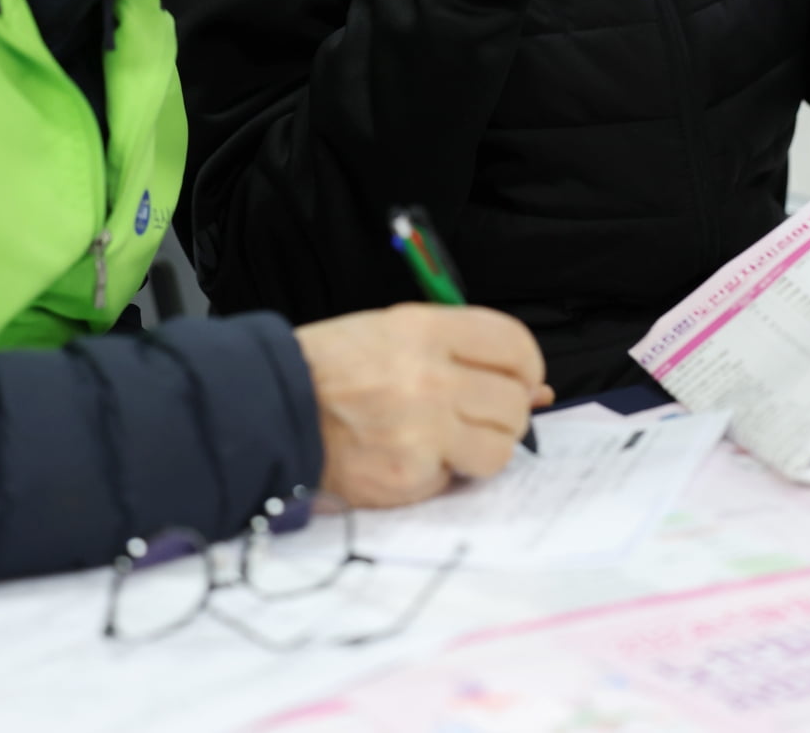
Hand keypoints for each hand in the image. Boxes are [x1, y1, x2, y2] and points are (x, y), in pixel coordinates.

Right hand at [295, 303, 552, 507]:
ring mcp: (421, 430)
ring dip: (485, 447)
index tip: (523, 378)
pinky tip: (415, 456)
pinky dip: (445, 473)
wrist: (272, 410)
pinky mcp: (408, 476)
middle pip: (513, 401)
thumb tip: (536, 387)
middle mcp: (429, 377)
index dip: (527, 365)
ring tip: (451, 438)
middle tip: (480, 413)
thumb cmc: (333, 368)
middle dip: (507, 412)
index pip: (513, 345)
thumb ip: (463, 352)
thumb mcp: (394, 334)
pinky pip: (456, 479)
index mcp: (424, 330)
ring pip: (499, 448)